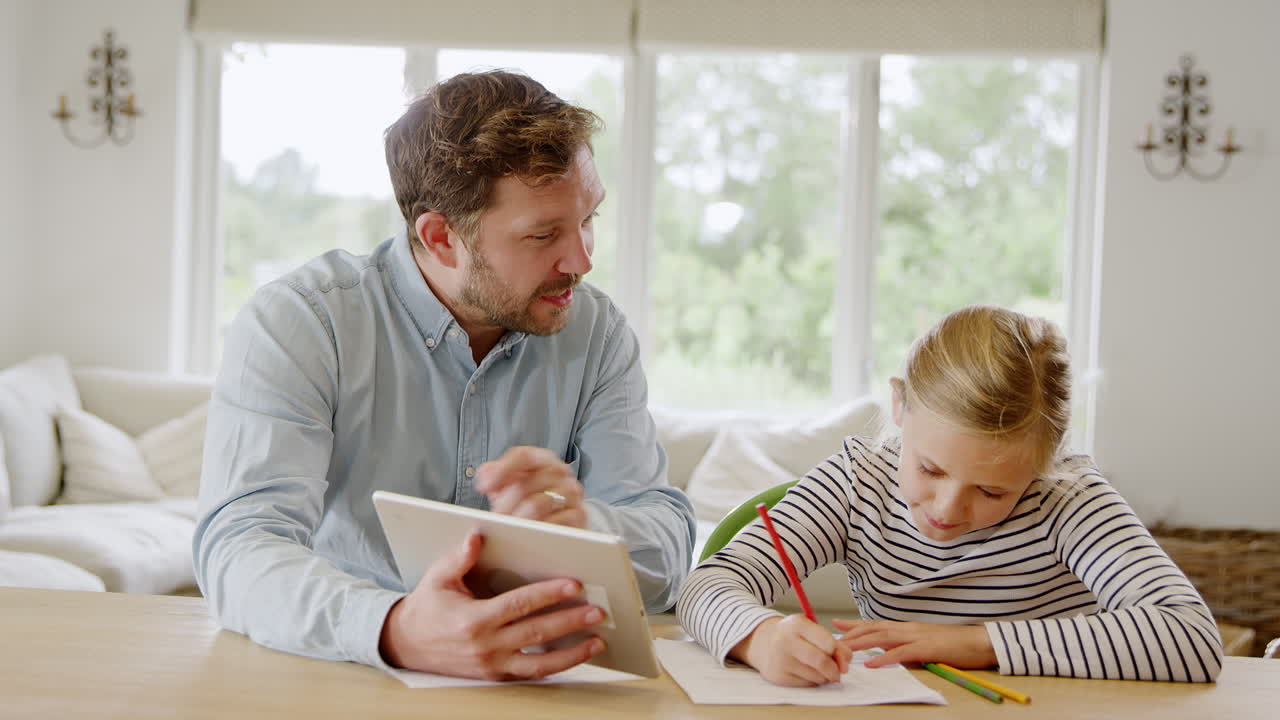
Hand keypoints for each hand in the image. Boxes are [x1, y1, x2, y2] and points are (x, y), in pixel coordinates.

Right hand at [379, 531, 605, 679]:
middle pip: (536, 633)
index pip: (518, 605)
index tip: (574, 585)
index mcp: (473, 619)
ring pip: (539, 664)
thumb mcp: (437, 578)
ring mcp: (492, 665)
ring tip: (598, 640)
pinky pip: (531, 674)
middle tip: (597, 611)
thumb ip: (459, 558)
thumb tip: (477, 535)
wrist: (406, 645)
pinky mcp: (495, 676)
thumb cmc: (426, 607)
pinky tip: (577, 656)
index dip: (547, 595)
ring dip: (572, 653)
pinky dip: (556, 667)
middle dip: (570, 622)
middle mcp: (485, 646)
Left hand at [475, 446, 585, 528]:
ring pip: (538, 504)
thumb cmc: (529, 499)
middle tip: (494, 519)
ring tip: (507, 530)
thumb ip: (494, 474)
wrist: (561, 520)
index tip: (484, 487)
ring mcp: (572, 493)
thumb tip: (484, 476)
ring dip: (517, 520)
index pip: (523, 456)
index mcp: (542, 459)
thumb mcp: (510, 484)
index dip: (502, 470)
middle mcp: (560, 472)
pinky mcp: (579, 516)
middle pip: (525, 484)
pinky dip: (537, 531)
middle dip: (504, 505)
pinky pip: (554, 523)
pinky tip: (528, 537)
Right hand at [730, 615, 851, 686]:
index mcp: (797, 624)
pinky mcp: (777, 675)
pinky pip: (806, 684)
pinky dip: (813, 682)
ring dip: (824, 677)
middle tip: (838, 672)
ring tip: (820, 670)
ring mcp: (779, 659)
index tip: (841, 657)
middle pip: (821, 661)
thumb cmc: (797, 637)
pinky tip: (807, 673)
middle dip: (834, 670)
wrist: (765, 643)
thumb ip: (836, 645)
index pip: (827, 642)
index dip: (839, 653)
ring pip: (816, 676)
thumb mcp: (814, 631)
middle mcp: (785, 640)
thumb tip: (845, 665)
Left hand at [833, 619, 996, 669]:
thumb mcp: (926, 644)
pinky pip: (902, 653)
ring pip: (884, 638)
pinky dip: (884, 658)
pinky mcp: (927, 649)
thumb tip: (890, 654)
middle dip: (852, 631)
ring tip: (844, 648)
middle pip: (875, 628)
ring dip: (862, 643)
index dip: (857, 624)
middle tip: (832, 632)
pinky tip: (871, 664)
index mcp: (909, 628)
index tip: (838, 624)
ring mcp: (918, 637)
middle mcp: (909, 629)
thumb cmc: (955, 645)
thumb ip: (907, 647)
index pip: (877, 624)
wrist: (980, 642)